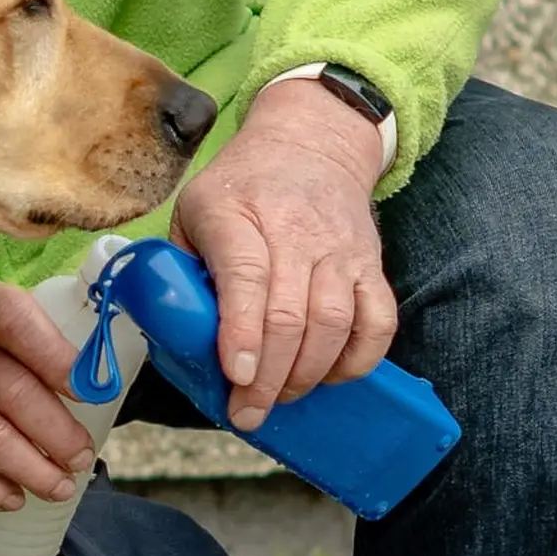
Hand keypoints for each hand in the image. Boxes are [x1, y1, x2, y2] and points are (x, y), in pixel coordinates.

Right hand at [0, 282, 98, 511]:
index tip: (87, 391)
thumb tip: (95, 381)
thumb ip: (28, 340)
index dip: (55, 357)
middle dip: (56, 432)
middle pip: (12, 391)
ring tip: (60, 486)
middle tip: (81, 458)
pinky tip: (12, 498)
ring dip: (32, 468)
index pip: (16, 321)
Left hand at [171, 78, 396, 430]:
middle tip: (247, 412)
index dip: (241, 333)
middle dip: (269, 377)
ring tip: (280, 398)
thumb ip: (182, 268)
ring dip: (307, 375)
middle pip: (290, 316)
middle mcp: (295, 233)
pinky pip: (378, 321)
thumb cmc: (240, 187)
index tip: (236, 375)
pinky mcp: (370, 264)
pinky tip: (329, 377)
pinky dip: (358, 360)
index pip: (246, 278)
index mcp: (238, 217)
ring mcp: (339, 250)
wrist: (311, 144)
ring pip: (334, 324)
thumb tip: (177, 335)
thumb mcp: (193, 211)